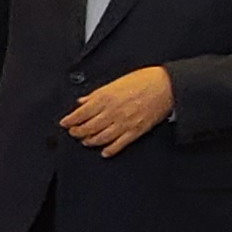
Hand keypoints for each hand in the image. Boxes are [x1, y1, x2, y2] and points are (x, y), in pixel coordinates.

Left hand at [58, 67, 176, 156]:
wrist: (167, 86)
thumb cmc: (144, 80)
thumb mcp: (116, 82)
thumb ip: (97, 94)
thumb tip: (83, 101)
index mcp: (106, 98)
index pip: (81, 113)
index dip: (70, 120)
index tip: (64, 123)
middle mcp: (112, 112)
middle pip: (88, 127)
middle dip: (77, 132)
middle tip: (73, 133)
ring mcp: (124, 123)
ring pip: (101, 138)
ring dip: (90, 141)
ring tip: (85, 141)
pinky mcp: (136, 131)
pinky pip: (119, 144)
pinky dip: (110, 150)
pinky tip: (104, 152)